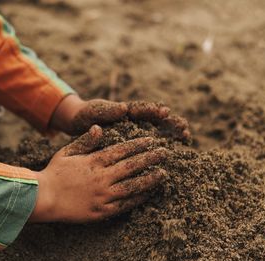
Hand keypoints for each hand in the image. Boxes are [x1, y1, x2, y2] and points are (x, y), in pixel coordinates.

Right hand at [30, 125, 168, 222]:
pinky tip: (149, 193)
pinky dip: (138, 198)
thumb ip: (85, 141)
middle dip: (150, 158)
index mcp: (94, 161)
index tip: (151, 141)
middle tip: (165, 153)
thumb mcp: (67, 152)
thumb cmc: (54, 173)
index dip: (139, 145)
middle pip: (131, 166)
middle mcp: (102, 177)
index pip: (122, 151)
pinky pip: (125, 204)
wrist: (43, 198)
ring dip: (150, 179)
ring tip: (163, 173)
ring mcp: (103, 195)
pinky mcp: (102, 211)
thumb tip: (100, 127)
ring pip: (132, 185)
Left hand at [50, 95, 189, 137]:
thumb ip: (106, 111)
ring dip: (172, 132)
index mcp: (125, 110)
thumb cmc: (85, 116)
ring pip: (158, 129)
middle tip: (184, 127)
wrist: (78, 124)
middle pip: (156, 119)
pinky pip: (151, 142)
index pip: (142, 109)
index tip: (165, 112)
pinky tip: (175, 149)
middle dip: (170, 122)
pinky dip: (163, 144)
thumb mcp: (93, 112)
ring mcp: (136, 129)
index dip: (154, 111)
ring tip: (186, 136)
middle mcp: (134, 118)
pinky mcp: (134, 140)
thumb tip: (122, 107)